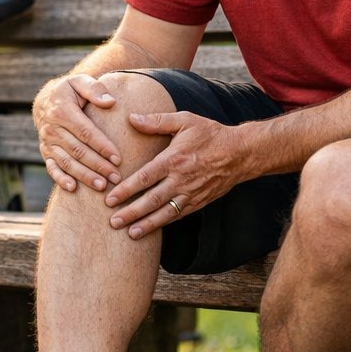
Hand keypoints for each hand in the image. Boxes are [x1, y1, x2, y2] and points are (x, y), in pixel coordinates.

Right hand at [33, 74, 123, 191]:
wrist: (45, 99)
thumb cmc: (69, 91)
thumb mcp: (80, 82)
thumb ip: (95, 88)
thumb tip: (110, 102)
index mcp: (62, 111)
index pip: (86, 133)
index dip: (102, 147)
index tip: (118, 159)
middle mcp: (52, 129)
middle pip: (78, 151)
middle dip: (98, 166)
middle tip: (115, 177)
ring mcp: (47, 142)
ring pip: (67, 162)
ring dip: (84, 176)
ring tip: (101, 186)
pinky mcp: (45, 152)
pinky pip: (52, 167)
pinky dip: (60, 179)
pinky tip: (73, 188)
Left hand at [104, 110, 243, 237]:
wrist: (240, 153)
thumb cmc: (210, 134)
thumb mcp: (185, 120)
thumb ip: (157, 121)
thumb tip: (132, 118)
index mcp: (174, 160)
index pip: (145, 178)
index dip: (126, 189)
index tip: (109, 199)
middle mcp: (182, 180)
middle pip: (152, 200)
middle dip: (131, 212)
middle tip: (113, 222)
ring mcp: (191, 193)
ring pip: (165, 213)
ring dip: (147, 224)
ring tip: (130, 233)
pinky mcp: (199, 202)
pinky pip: (178, 215)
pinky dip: (164, 223)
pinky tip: (151, 229)